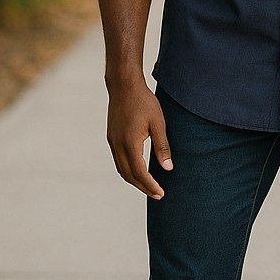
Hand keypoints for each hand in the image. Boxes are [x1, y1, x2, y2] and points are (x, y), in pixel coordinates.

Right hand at [105, 79, 171, 198]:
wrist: (123, 86)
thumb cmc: (143, 101)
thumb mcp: (158, 123)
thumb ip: (162, 146)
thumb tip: (168, 168)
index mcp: (130, 143)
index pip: (139, 172)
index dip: (150, 185)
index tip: (161, 193)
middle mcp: (118, 145)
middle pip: (128, 175)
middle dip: (143, 187)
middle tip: (157, 194)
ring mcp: (112, 142)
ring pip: (121, 169)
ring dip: (134, 180)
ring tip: (148, 185)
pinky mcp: (111, 137)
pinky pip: (118, 160)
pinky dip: (128, 170)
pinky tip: (137, 169)